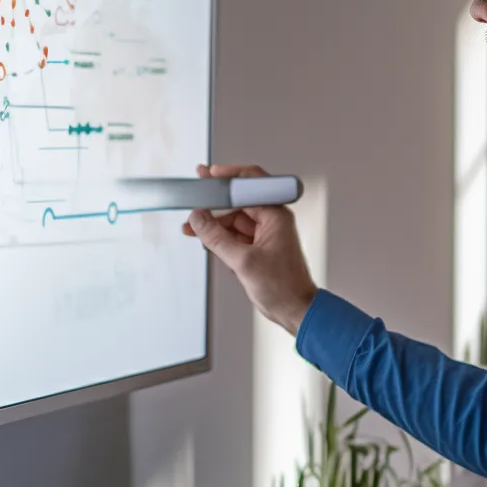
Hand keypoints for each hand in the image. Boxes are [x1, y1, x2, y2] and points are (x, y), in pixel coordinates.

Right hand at [182, 164, 316, 334]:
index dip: (228, 176)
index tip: (209, 175)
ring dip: (213, 223)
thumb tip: (198, 218)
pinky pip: (234, 235)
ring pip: (233, 220)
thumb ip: (217, 238)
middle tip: (194, 197)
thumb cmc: (284, 287)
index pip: (250, 183)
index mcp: (276, 215)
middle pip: (238, 201)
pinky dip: (219, 237)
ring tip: (192, 227)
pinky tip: (203, 238)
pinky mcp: (257, 247)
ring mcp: (264, 234)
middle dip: (214, 203)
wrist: (294, 311)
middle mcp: (271, 220)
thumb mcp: (243, 261)